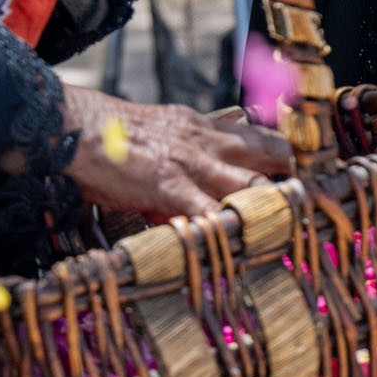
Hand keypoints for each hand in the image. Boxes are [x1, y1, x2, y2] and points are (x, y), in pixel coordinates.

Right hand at [58, 85, 294, 220]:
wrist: (72, 128)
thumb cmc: (107, 135)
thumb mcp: (158, 132)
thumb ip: (184, 153)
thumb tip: (197, 189)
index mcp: (202, 126)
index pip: (260, 136)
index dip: (285, 159)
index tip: (299, 181)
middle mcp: (206, 140)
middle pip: (271, 152)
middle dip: (292, 179)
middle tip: (304, 207)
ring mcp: (191, 163)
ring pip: (252, 183)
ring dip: (272, 208)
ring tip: (291, 232)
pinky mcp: (170, 186)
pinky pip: (209, 213)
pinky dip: (227, 232)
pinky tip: (242, 250)